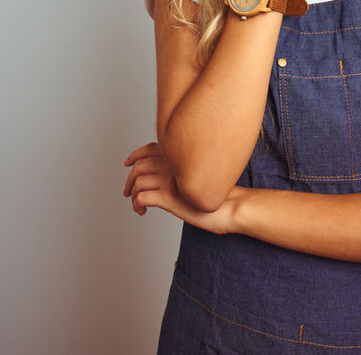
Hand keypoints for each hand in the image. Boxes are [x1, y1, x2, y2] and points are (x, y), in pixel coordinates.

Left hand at [122, 142, 238, 234]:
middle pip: (139, 166)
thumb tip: (168, 178)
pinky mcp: (169, 197)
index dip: (135, 155)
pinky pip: (142, 197)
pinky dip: (137, 204)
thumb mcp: (198, 176)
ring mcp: (170, 181)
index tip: (127, 162)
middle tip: (127, 192)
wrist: (233, 206)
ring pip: (137, 182)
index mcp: (180, 157)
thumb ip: (182, 171)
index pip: (149, 149)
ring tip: (137, 205)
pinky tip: (142, 211)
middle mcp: (172, 165)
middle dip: (129, 180)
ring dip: (132, 195)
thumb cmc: (220, 195)